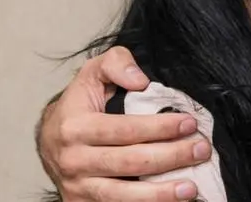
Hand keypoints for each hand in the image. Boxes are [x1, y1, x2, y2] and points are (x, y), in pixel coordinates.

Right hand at [36, 46, 211, 200]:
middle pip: (129, 163)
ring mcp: (77, 187)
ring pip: (122, 196)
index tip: (189, 123)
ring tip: (190, 189)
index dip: (159, 128)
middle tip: (201, 150)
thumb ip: (117, 64)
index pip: (124, 129)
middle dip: (170, 157)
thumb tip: (141, 80)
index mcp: (75, 126)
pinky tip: (169, 201)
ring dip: (160, 194)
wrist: (49, 141)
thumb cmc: (79, 105)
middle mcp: (73, 160)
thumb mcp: (92, 73)